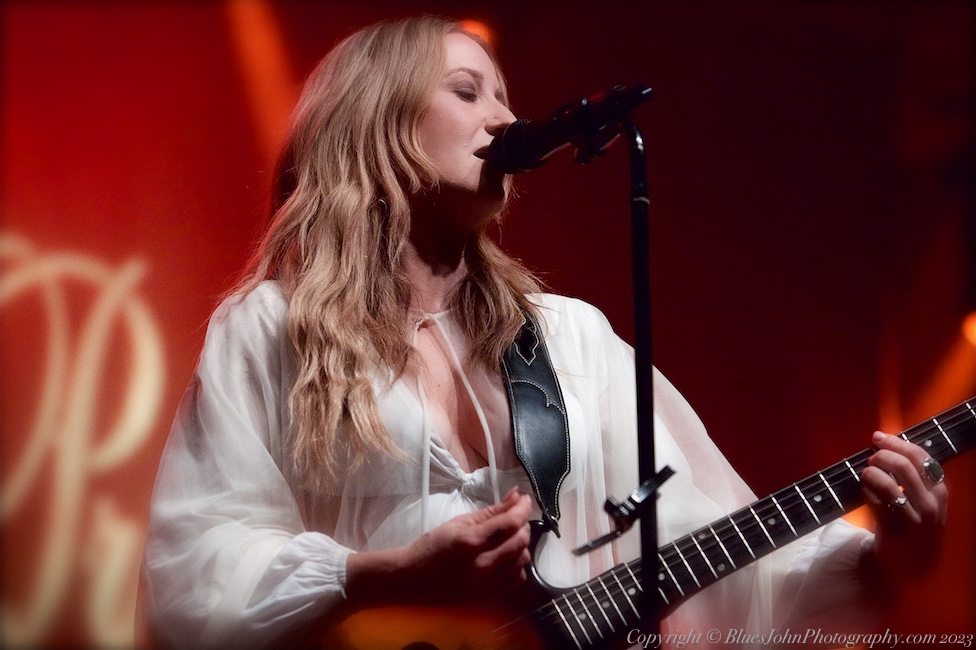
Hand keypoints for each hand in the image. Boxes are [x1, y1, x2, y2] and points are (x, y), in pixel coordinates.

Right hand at [346, 488, 532, 606]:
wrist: (412, 578)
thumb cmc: (432, 546)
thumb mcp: (459, 522)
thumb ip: (491, 511)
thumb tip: (516, 496)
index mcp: (470, 541)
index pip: (509, 522)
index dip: (523, 508)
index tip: (526, 499)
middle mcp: (481, 564)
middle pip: (520, 542)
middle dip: (523, 524)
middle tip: (516, 516)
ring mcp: (486, 584)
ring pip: (521, 561)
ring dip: (522, 544)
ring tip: (511, 535)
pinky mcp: (487, 596)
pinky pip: (516, 579)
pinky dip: (517, 565)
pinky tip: (508, 556)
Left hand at [861, 431, 947, 584]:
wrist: (909, 564)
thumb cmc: (911, 523)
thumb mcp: (922, 500)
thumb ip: (911, 475)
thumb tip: (884, 442)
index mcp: (939, 492)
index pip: (921, 457)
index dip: (897, 443)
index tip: (878, 437)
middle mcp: (931, 505)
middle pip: (904, 467)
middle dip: (882, 456)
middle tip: (871, 459)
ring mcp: (915, 519)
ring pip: (889, 484)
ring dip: (872, 473)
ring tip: (866, 474)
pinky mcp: (896, 531)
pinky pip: (876, 502)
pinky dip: (866, 491)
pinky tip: (864, 490)